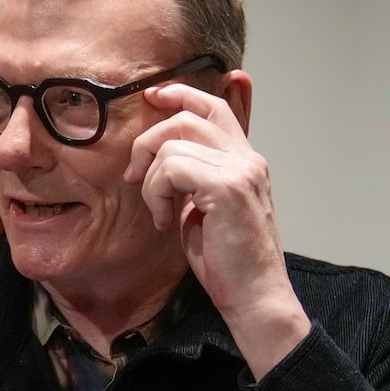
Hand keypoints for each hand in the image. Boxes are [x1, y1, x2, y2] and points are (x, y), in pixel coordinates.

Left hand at [125, 78, 309, 376]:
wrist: (254, 296)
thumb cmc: (228, 261)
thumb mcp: (204, 209)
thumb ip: (192, 178)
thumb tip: (160, 158)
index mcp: (245, 160)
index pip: (213, 107)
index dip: (180, 94)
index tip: (152, 97)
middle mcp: (247, 159)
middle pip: (187, 117)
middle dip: (149, 142)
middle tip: (135, 176)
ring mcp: (240, 170)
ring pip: (173, 144)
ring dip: (152, 180)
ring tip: (160, 212)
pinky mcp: (226, 188)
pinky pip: (172, 168)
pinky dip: (157, 192)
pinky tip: (164, 220)